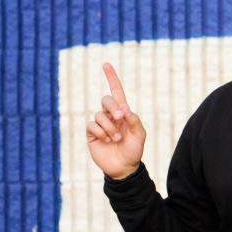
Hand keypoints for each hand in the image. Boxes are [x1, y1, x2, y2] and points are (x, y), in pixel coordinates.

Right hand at [87, 62, 146, 179]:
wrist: (124, 167)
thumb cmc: (134, 150)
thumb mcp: (140, 134)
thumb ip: (135, 120)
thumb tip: (124, 109)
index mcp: (123, 112)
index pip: (116, 92)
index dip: (111, 78)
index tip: (106, 64)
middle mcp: (110, 116)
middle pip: (106, 100)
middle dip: (113, 107)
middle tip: (121, 118)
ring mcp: (100, 124)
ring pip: (99, 115)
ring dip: (110, 127)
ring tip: (117, 139)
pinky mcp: (92, 134)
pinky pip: (92, 125)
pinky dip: (101, 132)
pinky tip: (107, 140)